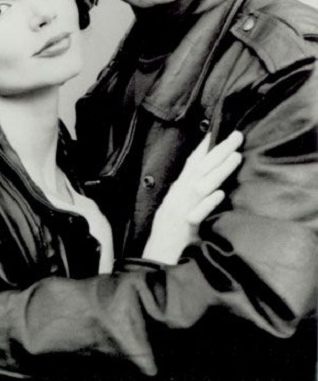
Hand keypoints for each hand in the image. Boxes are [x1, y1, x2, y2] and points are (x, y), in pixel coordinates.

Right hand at [143, 131, 242, 263]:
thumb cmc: (169, 237)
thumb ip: (190, 195)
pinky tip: (219, 194)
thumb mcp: (178, 210)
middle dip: (219, 151)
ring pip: (201, 186)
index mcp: (177, 191)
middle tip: (237, 136)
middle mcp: (178, 197)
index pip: (192, 164)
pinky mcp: (184, 229)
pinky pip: (197, 214)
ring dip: (219, 171)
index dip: (205, 147)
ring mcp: (180, 212)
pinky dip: (207, 203)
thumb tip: (208, 182)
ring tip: (236, 157)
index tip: (218, 131)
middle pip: (200, 169)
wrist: (155, 261)